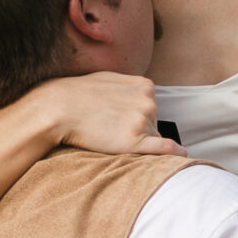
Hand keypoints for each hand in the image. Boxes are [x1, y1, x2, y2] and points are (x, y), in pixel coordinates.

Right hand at [33, 72, 182, 156]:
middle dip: (139, 130)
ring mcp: (143, 121)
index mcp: (145, 85)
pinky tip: (180, 158)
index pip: (151, 108)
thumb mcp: (109, 79)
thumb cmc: (78, 93)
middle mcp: (148, 102)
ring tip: (110, 138)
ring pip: (152, 139)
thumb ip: (129, 87)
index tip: (121, 123)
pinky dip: (175, 154)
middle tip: (111, 130)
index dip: (137, 118)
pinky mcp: (134, 140)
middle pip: (154, 124)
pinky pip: (165, 149)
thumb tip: (143, 94)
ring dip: (139, 143)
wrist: (57, 107)